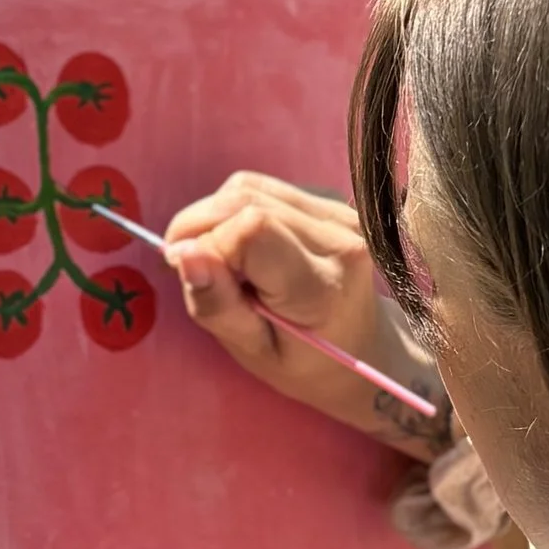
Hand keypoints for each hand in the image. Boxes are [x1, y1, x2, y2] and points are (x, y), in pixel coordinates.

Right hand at [160, 173, 442, 449]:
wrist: (364, 347)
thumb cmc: (303, 361)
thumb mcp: (252, 352)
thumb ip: (217, 304)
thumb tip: (184, 254)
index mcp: (321, 288)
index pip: (251, 230)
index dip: (208, 245)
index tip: (191, 275)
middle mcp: (339, 241)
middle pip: (245, 199)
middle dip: (200, 226)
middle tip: (190, 265)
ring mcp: (341, 216)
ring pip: (251, 187)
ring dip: (216, 216)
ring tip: (219, 258)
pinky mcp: (333, 202)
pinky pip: (266, 188)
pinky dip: (238, 211)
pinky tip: (246, 246)